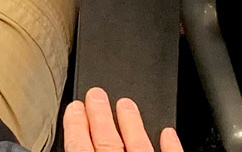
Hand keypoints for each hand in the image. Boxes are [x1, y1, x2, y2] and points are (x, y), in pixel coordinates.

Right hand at [63, 88, 182, 151]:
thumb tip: (70, 145)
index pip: (79, 147)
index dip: (74, 126)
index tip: (74, 108)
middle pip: (108, 141)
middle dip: (100, 115)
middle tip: (96, 94)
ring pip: (139, 145)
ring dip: (132, 123)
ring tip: (126, 103)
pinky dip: (171, 146)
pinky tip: (168, 133)